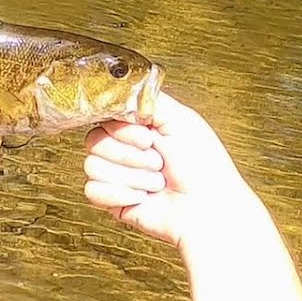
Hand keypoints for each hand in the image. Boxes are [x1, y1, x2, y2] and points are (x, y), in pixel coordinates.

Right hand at [83, 91, 260, 251]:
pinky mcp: (113, 200)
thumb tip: (121, 92)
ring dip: (132, 176)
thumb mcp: (182, 119)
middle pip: (94, 141)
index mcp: (140, 128)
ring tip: (156, 182)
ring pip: (93, 167)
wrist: (208, 208)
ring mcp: (118, 175)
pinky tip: (142, 197)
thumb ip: (148, 99)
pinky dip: (120, 194)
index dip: (123, 129)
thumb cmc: (205, 168)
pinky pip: (93, 191)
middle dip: (131, 155)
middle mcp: (126, 149)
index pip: (105, 117)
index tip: (147, 137)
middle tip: (158, 161)